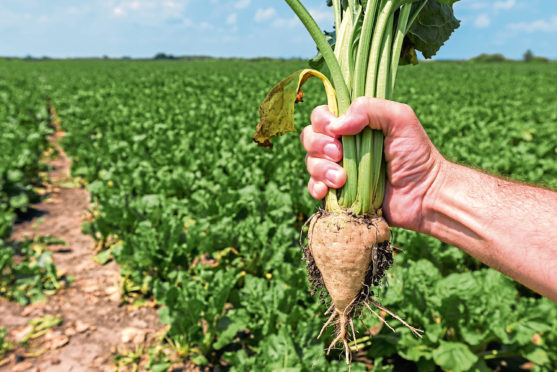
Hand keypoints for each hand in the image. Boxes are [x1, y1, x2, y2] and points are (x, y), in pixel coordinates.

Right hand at [300, 97, 444, 231]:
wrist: (424, 194)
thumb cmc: (416, 154)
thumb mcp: (400, 119)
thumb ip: (370, 109)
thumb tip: (336, 125)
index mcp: (354, 125)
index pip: (322, 115)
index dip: (322, 121)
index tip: (336, 131)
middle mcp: (343, 145)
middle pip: (309, 137)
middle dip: (319, 145)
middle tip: (339, 154)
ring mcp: (338, 169)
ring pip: (310, 163)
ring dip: (320, 169)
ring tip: (341, 179)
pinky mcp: (338, 194)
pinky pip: (314, 188)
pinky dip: (315, 188)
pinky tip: (327, 192)